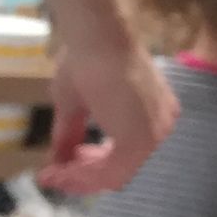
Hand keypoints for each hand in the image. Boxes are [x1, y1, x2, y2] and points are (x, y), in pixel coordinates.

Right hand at [39, 39, 177, 196]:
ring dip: (80, 179)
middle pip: (122, 170)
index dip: (92, 169)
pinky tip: (61, 171)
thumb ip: (70, 135)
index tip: (63, 169)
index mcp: (154, 114)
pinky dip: (83, 178)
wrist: (95, 37)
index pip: (126, 156)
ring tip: (54, 174)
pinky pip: (111, 174)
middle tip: (55, 175)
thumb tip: (56, 162)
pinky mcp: (142, 141)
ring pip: (115, 176)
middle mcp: (161, 127)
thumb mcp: (75, 105)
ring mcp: (155, 135)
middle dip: (83, 177)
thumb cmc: (86, 60)